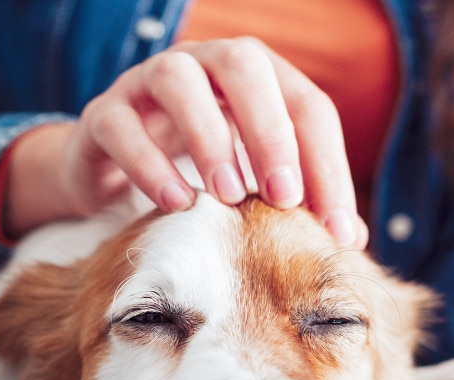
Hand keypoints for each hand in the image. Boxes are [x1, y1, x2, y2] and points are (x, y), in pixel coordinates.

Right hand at [3, 38, 367, 248]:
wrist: (112, 172)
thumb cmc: (199, 174)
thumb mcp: (254, 183)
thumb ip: (299, 202)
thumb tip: (351, 241)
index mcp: (257, 77)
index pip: (307, 105)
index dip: (328, 165)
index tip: (336, 231)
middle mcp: (204, 64)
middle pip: (244, 66)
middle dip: (270, 131)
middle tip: (284, 198)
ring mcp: (147, 82)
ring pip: (178, 79)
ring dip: (209, 136)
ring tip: (228, 196)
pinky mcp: (103, 114)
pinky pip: (121, 125)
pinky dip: (149, 163)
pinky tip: (176, 204)